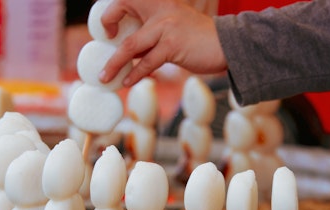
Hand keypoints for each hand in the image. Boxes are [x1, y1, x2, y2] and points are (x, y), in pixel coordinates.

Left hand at [99, 0, 226, 86]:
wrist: (226, 45)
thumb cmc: (199, 41)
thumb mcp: (173, 30)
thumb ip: (152, 37)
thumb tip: (131, 55)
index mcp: (160, 3)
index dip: (113, 12)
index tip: (110, 32)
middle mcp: (161, 9)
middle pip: (123, 9)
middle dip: (106, 26)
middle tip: (103, 46)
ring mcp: (166, 26)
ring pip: (130, 45)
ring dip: (114, 64)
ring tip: (105, 78)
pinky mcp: (172, 45)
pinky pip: (147, 62)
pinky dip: (135, 74)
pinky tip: (127, 81)